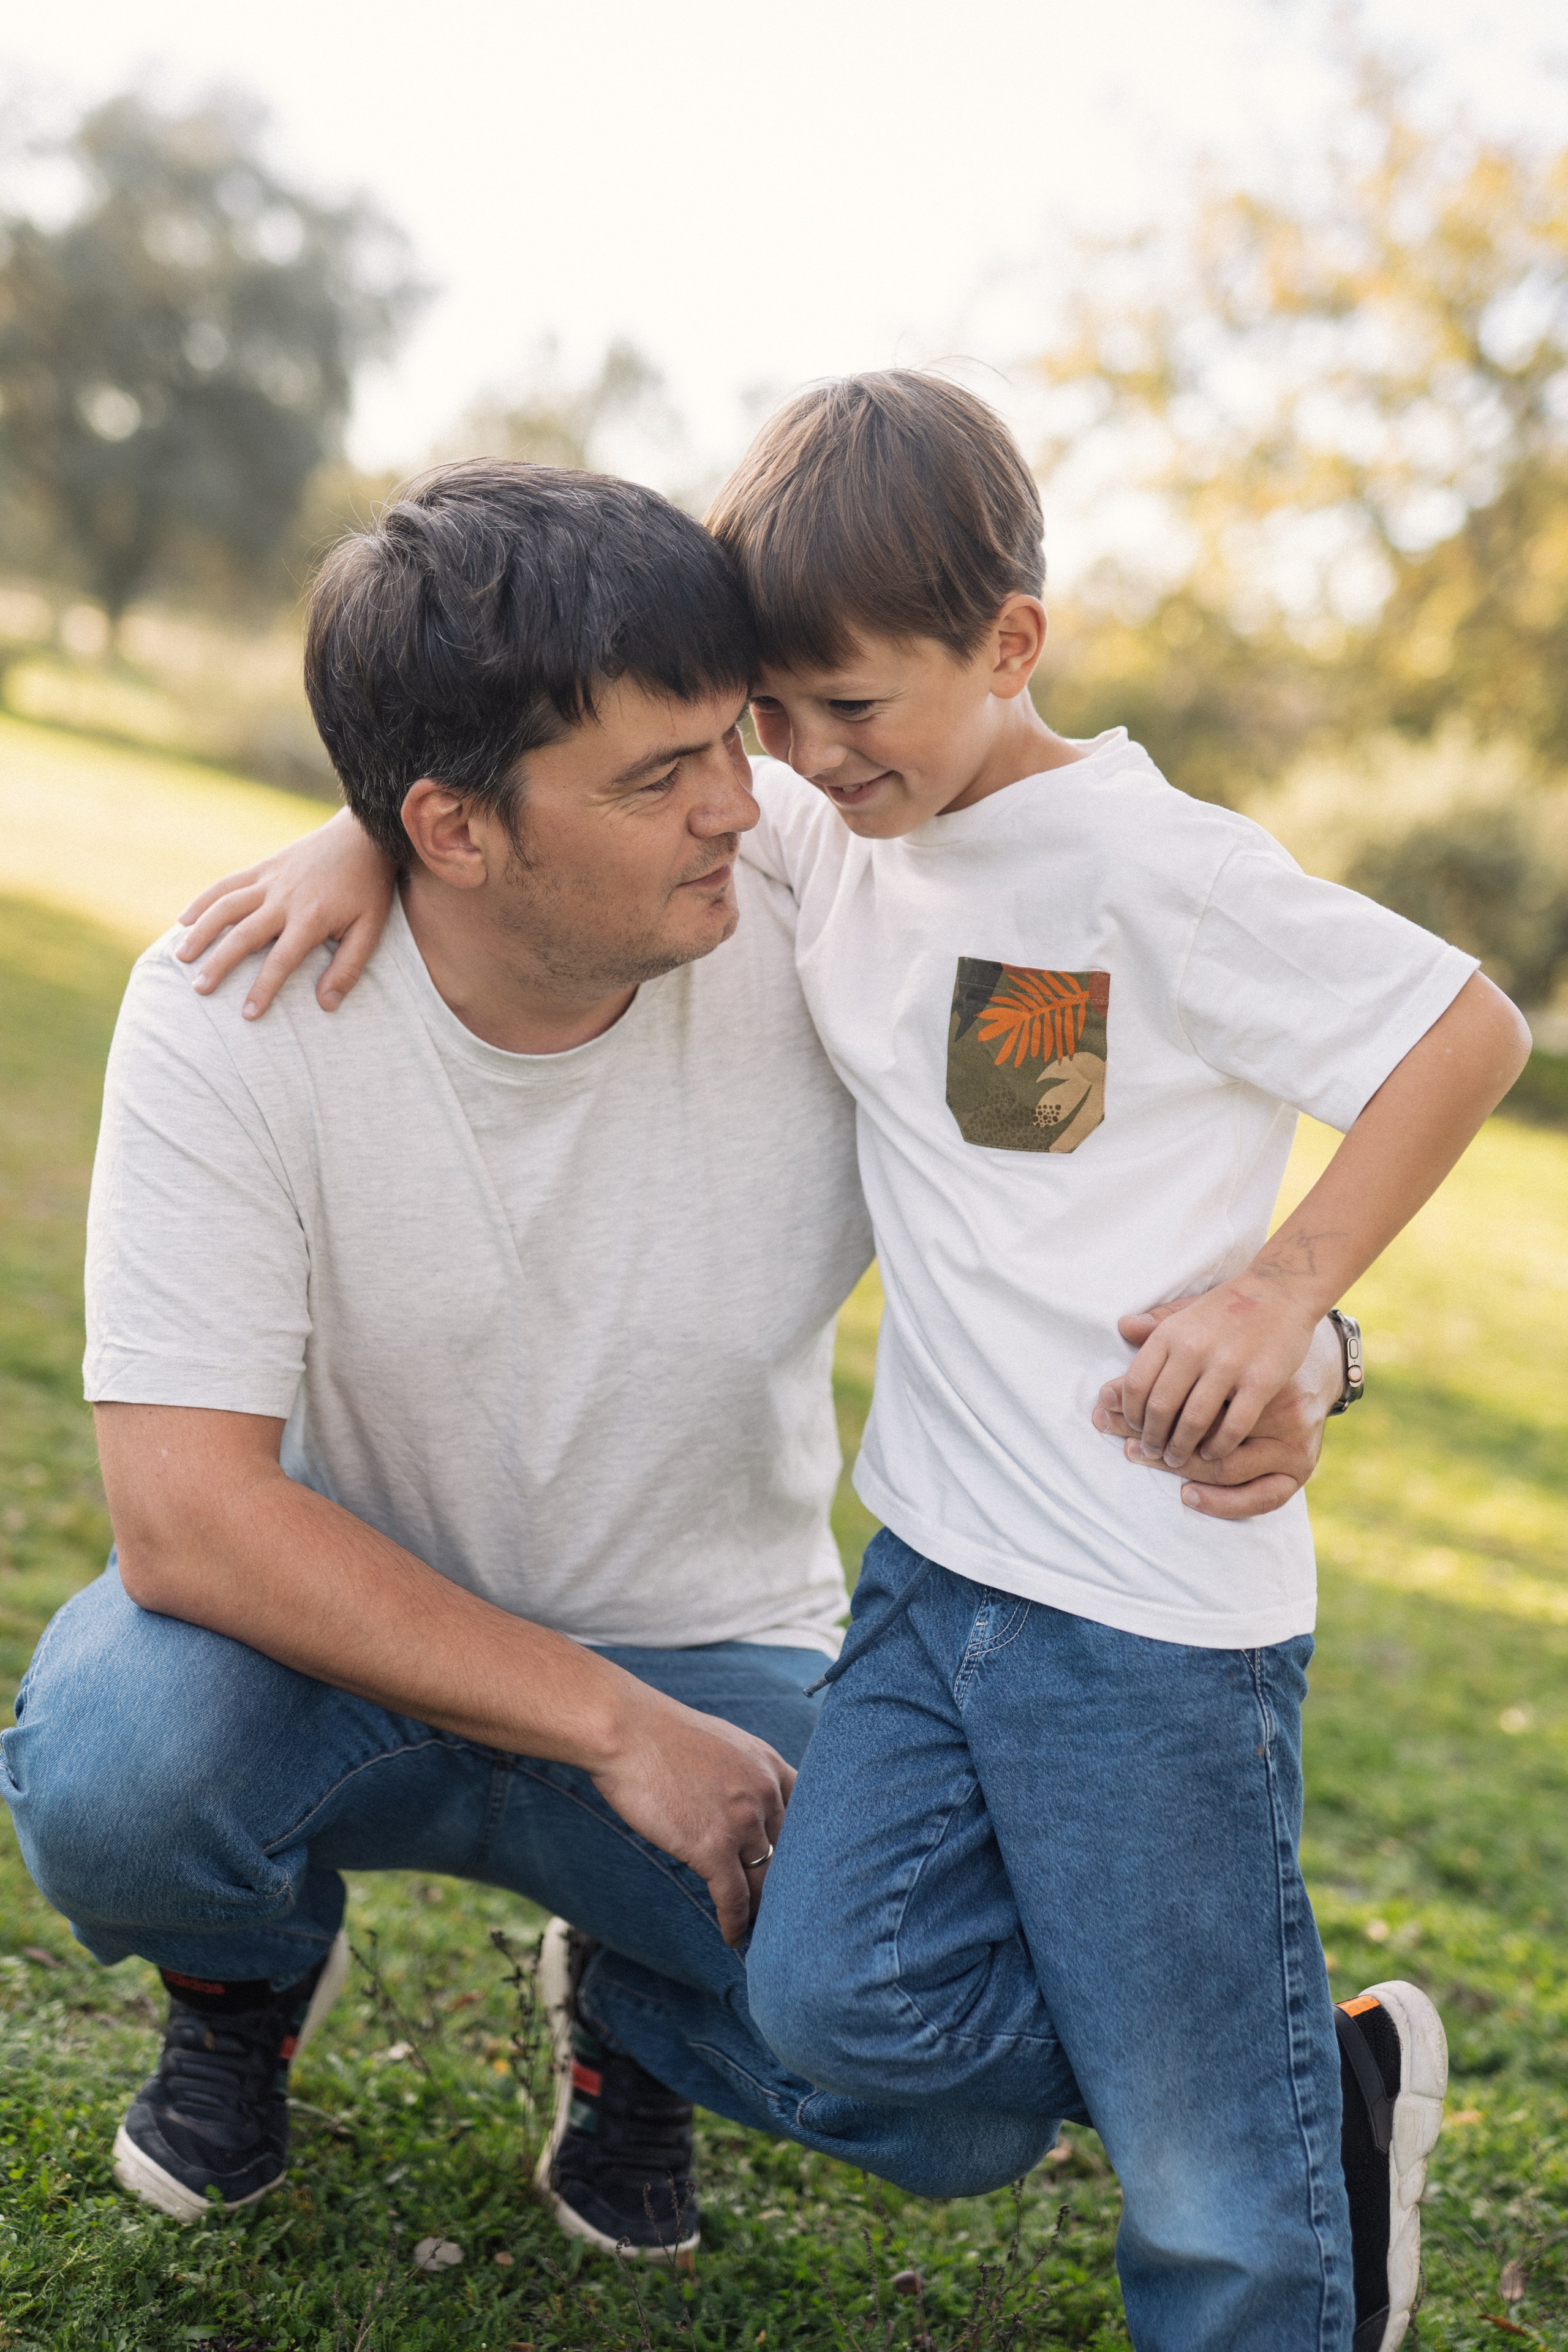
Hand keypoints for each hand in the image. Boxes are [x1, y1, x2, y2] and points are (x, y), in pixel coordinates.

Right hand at [174, 808, 396, 1019]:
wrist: (361, 836)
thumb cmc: (367, 888)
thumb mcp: (370, 929)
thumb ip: (348, 967)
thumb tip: (326, 1004)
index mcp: (312, 917)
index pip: (282, 960)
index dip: (263, 988)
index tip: (248, 1014)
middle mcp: (285, 898)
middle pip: (244, 935)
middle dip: (220, 964)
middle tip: (199, 989)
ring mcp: (270, 880)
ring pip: (226, 906)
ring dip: (201, 932)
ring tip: (182, 958)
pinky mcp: (262, 867)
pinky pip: (226, 883)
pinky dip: (203, 900)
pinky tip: (184, 920)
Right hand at [587, 1690, 794, 1946]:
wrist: (626, 1731)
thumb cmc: (662, 1736)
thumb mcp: (723, 1744)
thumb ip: (745, 1775)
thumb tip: (746, 1804)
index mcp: (769, 1764)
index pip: (808, 1816)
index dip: (806, 1849)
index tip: (803, 1873)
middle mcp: (765, 1793)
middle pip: (790, 1854)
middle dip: (788, 1885)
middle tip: (787, 1912)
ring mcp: (742, 1822)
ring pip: (765, 1880)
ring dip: (764, 1910)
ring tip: (762, 1933)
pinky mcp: (713, 1848)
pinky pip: (734, 1898)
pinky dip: (736, 1923)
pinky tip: (733, 1937)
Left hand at [1094, 1303, 1341, 1516]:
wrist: (1282, 1290)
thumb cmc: (1228, 1307)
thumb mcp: (1187, 1311)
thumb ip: (1155, 1324)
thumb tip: (1122, 1328)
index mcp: (1171, 1334)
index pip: (1136, 1384)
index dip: (1130, 1413)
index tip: (1133, 1428)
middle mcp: (1195, 1349)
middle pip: (1160, 1407)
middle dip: (1152, 1438)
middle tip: (1152, 1452)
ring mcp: (1229, 1365)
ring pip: (1193, 1421)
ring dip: (1181, 1448)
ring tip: (1176, 1459)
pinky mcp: (1261, 1381)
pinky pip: (1233, 1425)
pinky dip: (1219, 1446)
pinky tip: (1212, 1453)